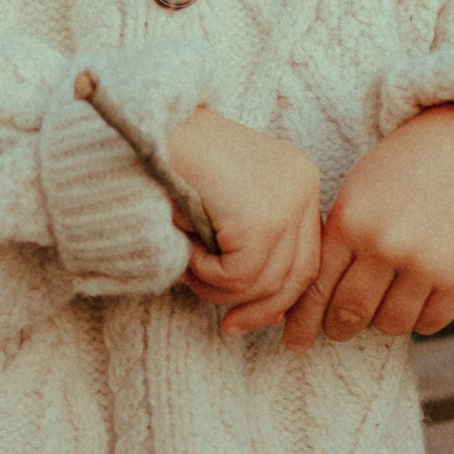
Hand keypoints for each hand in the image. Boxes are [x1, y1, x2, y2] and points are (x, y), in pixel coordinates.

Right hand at [164, 107, 322, 334]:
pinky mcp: (263, 219)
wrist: (144, 126)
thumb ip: (255, 253)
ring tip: (188, 262)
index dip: (282, 297)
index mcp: (300, 179)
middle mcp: (304, 185)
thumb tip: (276, 316)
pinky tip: (185, 242)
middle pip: (298, 276)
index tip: (254, 319)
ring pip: (264, 284)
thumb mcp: (225, 210)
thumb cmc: (174, 166)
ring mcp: (287, 201)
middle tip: (229, 328)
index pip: (309, 256)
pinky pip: (237, 277)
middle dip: (260, 310)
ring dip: (219, 288)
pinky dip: (203, 272)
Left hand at [283, 104, 453, 346]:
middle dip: (339, 328)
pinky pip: (430, 323)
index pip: (317, 290)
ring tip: (385, 303)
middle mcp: (386, 244)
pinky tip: (417, 298)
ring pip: (391, 324)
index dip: (303, 323)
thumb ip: (334, 244)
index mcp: (351, 222)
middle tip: (339, 330)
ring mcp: (427, 262)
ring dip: (384, 320)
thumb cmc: (400, 174)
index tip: (296, 342)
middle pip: (350, 313)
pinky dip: (420, 318)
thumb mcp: (354, 195)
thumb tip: (308, 305)